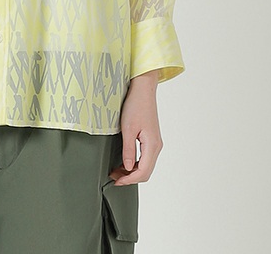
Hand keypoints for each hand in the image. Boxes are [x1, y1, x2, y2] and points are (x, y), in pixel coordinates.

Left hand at [110, 69, 162, 185]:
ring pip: (146, 165)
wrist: (143, 89)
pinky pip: (145, 157)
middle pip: (146, 171)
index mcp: (152, 145)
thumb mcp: (128, 128)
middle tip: (114, 176)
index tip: (116, 181)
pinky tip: (124, 161)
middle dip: (130, 177)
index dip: (129, 180)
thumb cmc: (135, 105)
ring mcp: (155, 142)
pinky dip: (135, 163)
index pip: (143, 172)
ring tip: (116, 170)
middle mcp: (156, 146)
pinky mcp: (151, 138)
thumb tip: (128, 168)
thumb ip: (128, 150)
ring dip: (132, 171)